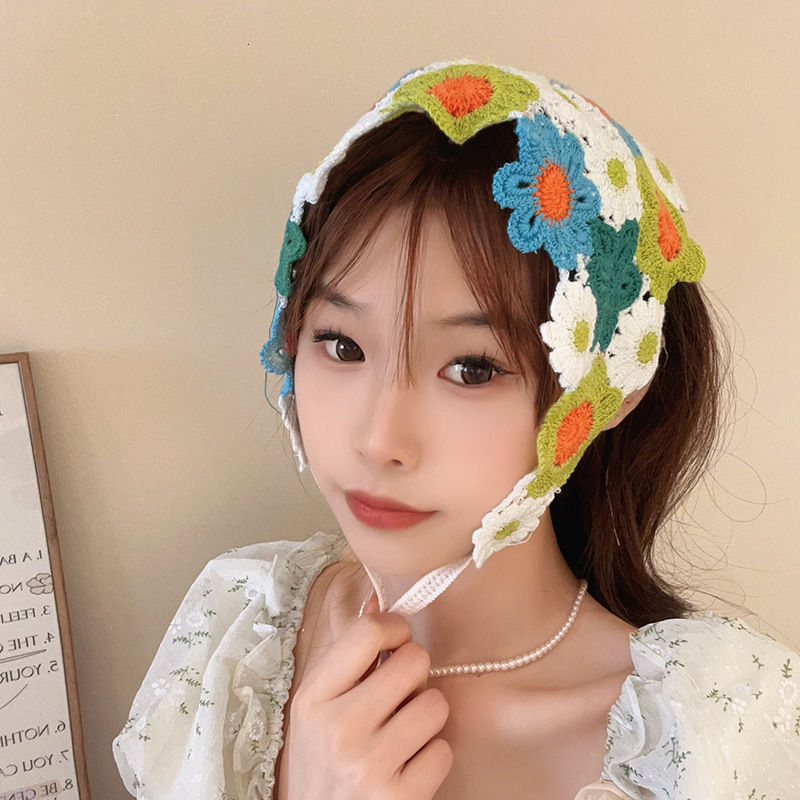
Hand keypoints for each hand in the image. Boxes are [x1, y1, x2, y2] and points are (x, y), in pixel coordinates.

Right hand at [281, 602, 452, 798]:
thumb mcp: (317, 707)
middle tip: (400, 692)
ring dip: (425, 717)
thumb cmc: (321, 761)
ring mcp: (370, 766)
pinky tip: (408, 765)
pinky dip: (431, 757)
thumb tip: (379, 599)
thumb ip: (348, 654)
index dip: (395, 628)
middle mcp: (339, 729)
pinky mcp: (399, 799)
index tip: (396, 641)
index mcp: (314, 698)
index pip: (368, 632)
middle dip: (414, 674)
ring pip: (436, 705)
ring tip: (403, 731)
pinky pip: (443, 751)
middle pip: (414, 661)